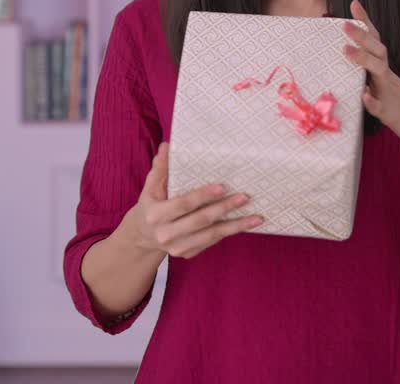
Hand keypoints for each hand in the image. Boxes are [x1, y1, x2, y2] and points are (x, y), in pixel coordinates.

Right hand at [125, 140, 263, 258]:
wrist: (143, 236)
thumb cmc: (151, 204)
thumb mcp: (151, 187)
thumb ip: (161, 168)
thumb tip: (168, 145)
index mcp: (156, 215)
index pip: (183, 204)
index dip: (202, 196)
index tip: (222, 187)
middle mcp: (165, 234)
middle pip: (200, 221)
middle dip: (224, 208)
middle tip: (244, 197)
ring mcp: (177, 247)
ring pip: (211, 235)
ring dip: (235, 226)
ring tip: (256, 217)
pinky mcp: (187, 254)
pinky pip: (211, 242)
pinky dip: (229, 232)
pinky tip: (245, 224)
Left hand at [342, 0, 399, 155]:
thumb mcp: (388, 89)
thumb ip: (372, 77)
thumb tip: (352, 63)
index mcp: (386, 71)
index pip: (375, 41)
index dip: (365, 22)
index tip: (354, 2)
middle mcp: (389, 79)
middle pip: (376, 51)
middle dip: (361, 36)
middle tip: (344, 23)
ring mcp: (391, 96)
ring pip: (378, 74)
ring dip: (363, 61)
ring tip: (345, 51)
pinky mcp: (393, 115)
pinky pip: (382, 109)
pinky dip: (373, 102)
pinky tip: (364, 97)